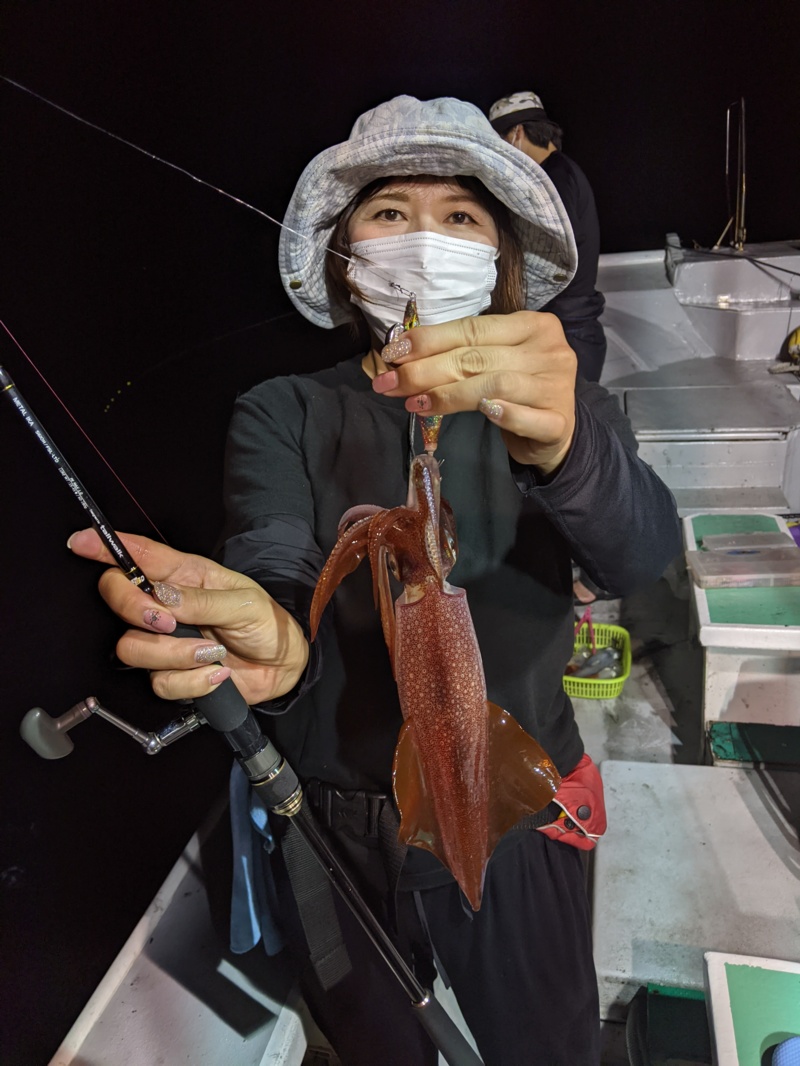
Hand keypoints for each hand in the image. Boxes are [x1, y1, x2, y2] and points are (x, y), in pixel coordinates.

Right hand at [68, 529, 308, 704]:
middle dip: (135, 610)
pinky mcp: (173, 674)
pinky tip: (217, 674)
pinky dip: (190, 681)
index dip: (105, 547)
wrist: (284, 665)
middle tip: (169, 622)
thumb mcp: (243, 603)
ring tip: (211, 653)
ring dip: (172, 654)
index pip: (138, 555)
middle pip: (117, 598)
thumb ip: (201, 600)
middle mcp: (167, 605)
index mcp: (184, 576)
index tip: (80, 542)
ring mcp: (166, 641)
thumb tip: (160, 595)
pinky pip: (159, 682)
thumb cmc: (266, 623)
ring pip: (132, 647)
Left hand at [373, 311, 576, 473]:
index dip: (429, 341)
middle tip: (390, 384)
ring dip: (449, 395)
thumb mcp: (494, 362)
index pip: (472, 329)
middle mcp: (548, 350)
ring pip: (495, 385)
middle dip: (426, 370)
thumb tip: (402, 358)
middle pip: (477, 357)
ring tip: (415, 404)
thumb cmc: (518, 392)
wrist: (557, 433)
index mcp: (531, 325)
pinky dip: (503, 415)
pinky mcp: (559, 422)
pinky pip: (527, 418)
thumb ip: (462, 355)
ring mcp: (556, 386)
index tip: (393, 355)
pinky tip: (483, 413)